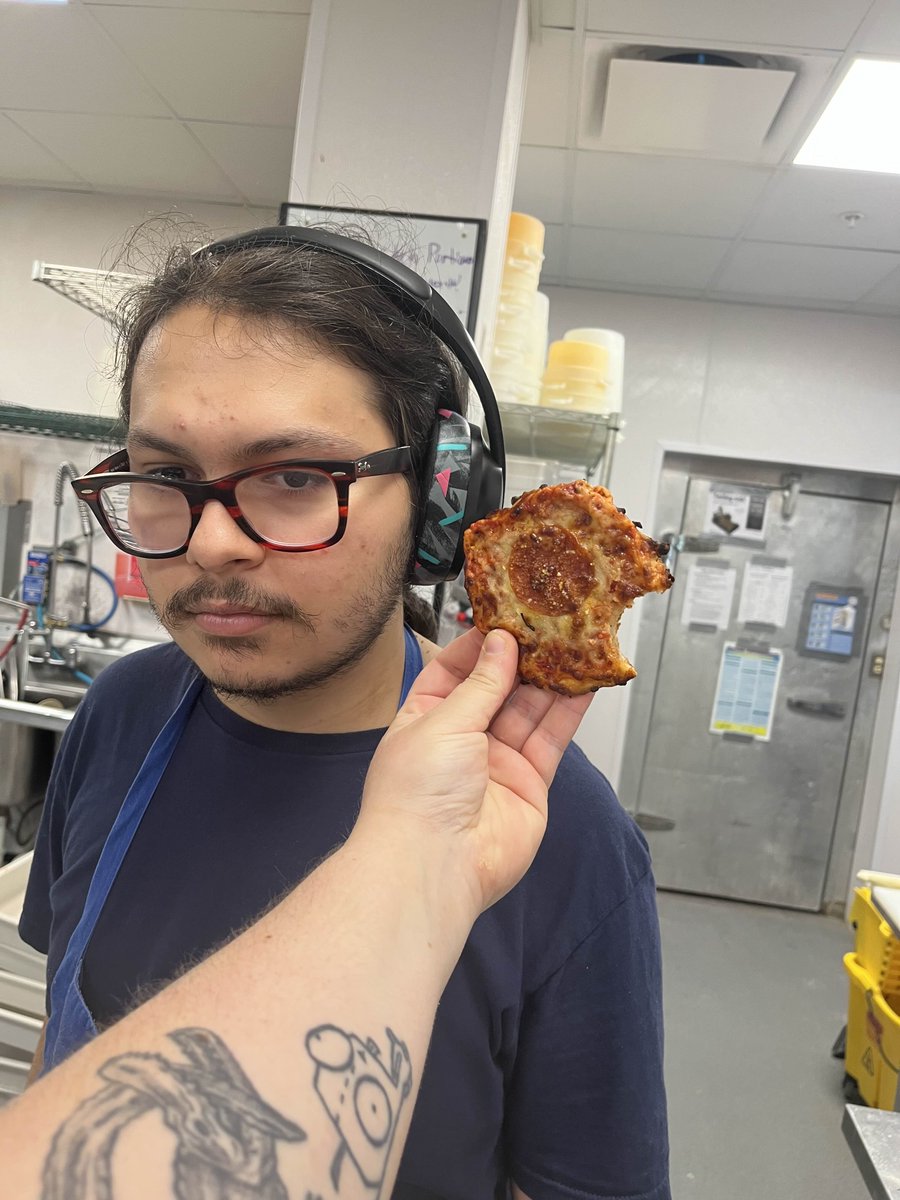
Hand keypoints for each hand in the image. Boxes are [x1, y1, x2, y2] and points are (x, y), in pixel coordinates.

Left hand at [359, 627, 593, 915]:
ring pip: (529, 710)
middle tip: (549, 625)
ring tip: (574, 644)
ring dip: (551, 679)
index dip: (480, 645)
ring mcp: (496, 762)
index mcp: (424, 719)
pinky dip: (568, 711)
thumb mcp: (443, 721)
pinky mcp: (529, 783)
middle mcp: (461, 740)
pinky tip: (584, 684)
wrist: (435, 864)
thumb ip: (480, 684)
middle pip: (497, 688)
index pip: (454, 671)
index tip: (506, 617)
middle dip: (523, 658)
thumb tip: (501, 645)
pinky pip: (550, 739)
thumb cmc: (417, 794)